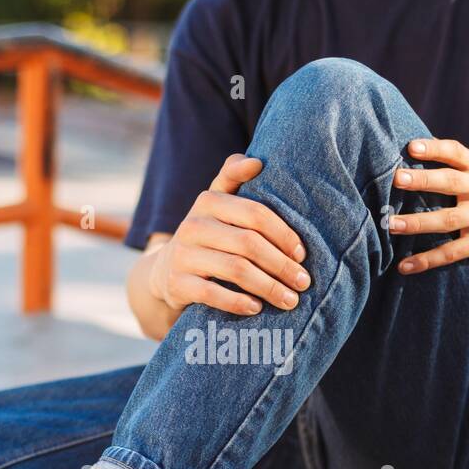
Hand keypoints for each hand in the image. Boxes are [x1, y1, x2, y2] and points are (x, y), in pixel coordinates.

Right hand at [148, 154, 310, 315]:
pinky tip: (257, 308)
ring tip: (291, 300)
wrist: (165, 271)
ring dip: (269, 287)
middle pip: (249, 244)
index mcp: (209, 200)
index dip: (283, 234)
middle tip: (303, 282)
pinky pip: (213, 294)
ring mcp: (183, 254)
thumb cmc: (208, 235)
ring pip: (236, 270)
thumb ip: (234, 179)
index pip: (255, 213)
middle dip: (282, 265)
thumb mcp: (217, 205)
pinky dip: (239, 302)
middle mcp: (193, 224)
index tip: (302, 253)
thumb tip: (256, 161)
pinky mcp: (177, 283)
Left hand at [388, 138, 468, 272]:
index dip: (435, 148)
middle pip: (451, 183)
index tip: (411, 146)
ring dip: (418, 223)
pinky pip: (451, 253)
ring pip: (448, 220)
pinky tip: (405, 266)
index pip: (456, 153)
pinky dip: (427, 260)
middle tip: (397, 178)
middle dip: (424, 180)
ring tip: (392, 225)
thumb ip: (455, 166)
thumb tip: (412, 150)